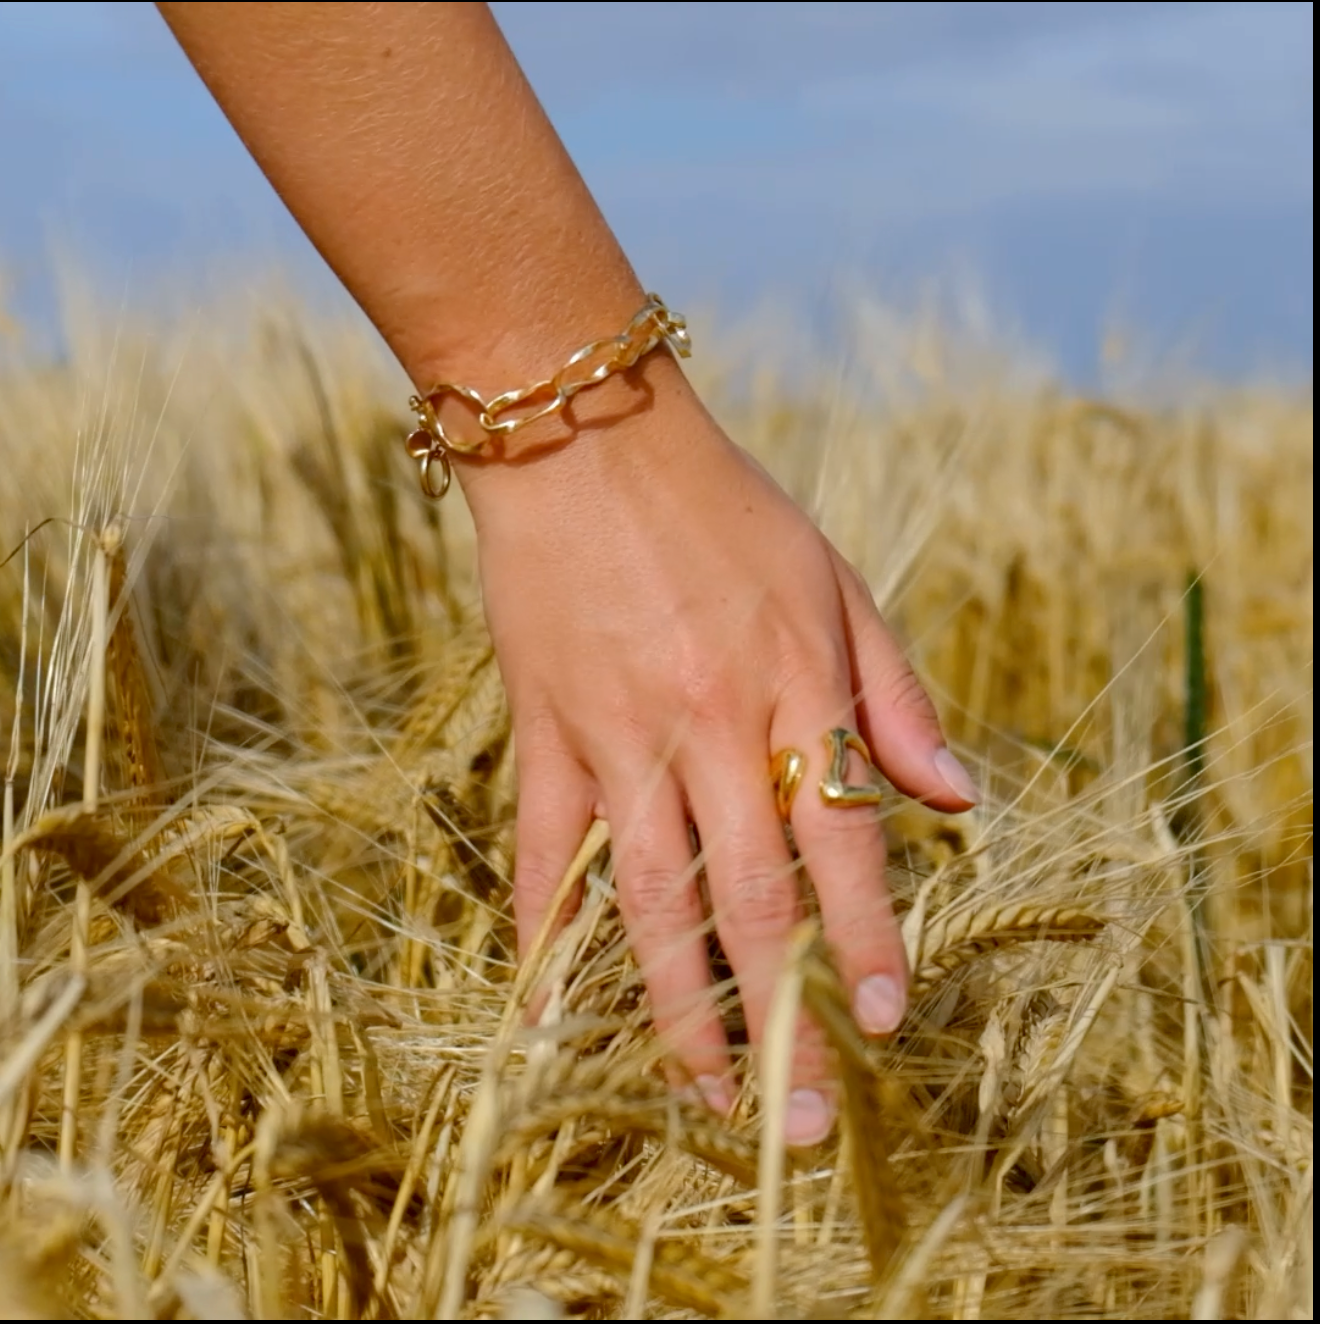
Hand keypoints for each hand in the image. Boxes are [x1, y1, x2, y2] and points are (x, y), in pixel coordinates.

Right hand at [459, 354, 977, 1146]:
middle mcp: (707, 724)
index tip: (879, 1021)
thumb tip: (959, 800)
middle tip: (802, 1119)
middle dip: (778, 1017)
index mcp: (791, 684)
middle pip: (747, 896)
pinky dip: (546, 934)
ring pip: (647, 897)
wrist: (585, 437)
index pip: (839, 839)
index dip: (860, 939)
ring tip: (705, 1096)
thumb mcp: (834, 578)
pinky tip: (551, 1012)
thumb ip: (894, 691)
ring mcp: (617, 734)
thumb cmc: (724, 508)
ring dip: (677, 1008)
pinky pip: (544, 849)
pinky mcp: (545, 730)